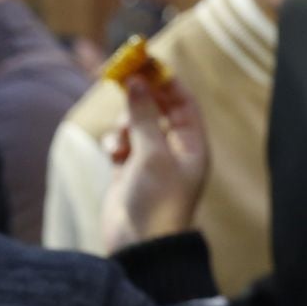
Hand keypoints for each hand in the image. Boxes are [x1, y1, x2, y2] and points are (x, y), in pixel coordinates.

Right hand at [99, 74, 209, 251]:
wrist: (141, 245)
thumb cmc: (157, 201)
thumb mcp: (153, 154)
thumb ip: (144, 116)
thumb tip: (136, 82)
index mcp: (192, 146)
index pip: (183, 101)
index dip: (165, 80)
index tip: (144, 60)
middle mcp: (174, 150)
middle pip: (157, 108)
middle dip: (139, 96)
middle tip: (119, 76)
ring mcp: (150, 159)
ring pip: (134, 122)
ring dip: (124, 124)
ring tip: (122, 142)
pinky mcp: (128, 170)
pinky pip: (119, 142)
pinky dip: (114, 142)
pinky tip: (114, 155)